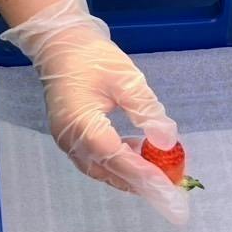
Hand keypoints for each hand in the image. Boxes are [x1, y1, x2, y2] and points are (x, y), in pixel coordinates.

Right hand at [1, 0, 187, 224]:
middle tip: (172, 186)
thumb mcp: (126, 79)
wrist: (59, 43)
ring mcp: (67, 142)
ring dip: (130, 174)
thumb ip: (147, 111)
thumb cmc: (92, 56)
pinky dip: (118, 162)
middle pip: (110, 172)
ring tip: (160, 170)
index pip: (119, 160)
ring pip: (102, 170)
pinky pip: (96, 160)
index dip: (146, 176)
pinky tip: (137, 152)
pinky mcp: (69, 137)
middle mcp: (71, 141)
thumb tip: (167, 141)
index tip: (171, 188)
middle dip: (142, 182)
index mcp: (82, 125)